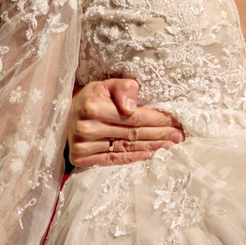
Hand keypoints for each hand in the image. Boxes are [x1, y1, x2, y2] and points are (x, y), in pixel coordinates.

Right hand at [69, 77, 183, 168]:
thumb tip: (133, 106)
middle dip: (159, 134)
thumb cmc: (92, 98)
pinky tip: (149, 155)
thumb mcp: (107, 85)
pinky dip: (133, 158)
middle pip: (133, 133)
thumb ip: (124, 88)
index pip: (133, 117)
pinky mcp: (81, 159)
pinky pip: (113, 159)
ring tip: (170, 146)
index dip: (156, 120)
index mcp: (93, 107)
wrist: (66, 116)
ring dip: (151, 147)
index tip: (174, 122)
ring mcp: (83, 146)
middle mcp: (87, 128)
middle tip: (179, 136)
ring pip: (126, 147)